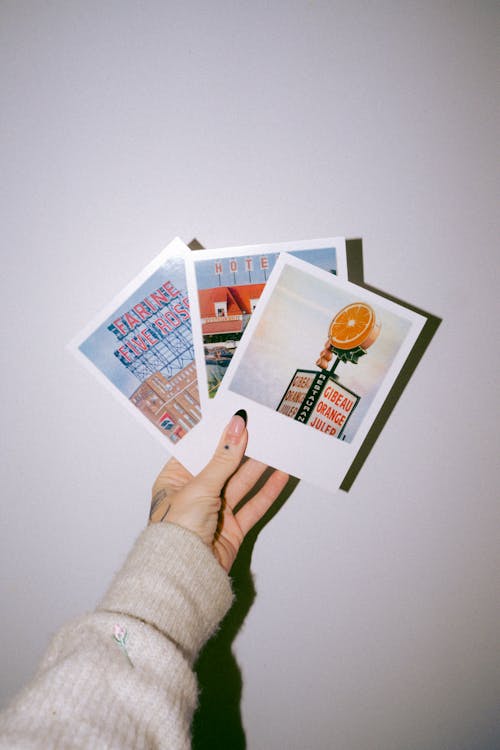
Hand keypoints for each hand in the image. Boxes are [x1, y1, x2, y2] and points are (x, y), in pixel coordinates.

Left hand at [149, 412, 288, 571]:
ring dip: (257, 467)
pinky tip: (279, 475)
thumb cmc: (176, 530)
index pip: (198, 450)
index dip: (217, 434)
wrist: (184, 573)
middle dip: (241, 449)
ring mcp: (214, 512)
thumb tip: (236, 427)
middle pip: (222, 466)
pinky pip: (252, 506)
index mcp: (175, 480)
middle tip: (261, 428)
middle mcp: (194, 494)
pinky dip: (267, 491)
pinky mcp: (231, 528)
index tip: (235, 418)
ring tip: (276, 446)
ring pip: (240, 484)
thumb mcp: (200, 486)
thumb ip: (223, 458)